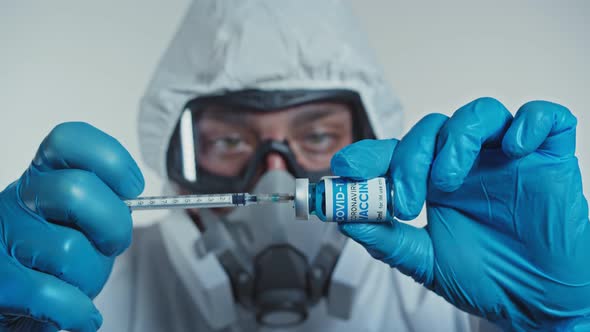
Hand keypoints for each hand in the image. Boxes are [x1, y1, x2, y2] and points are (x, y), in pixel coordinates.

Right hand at [0, 122, 143, 331]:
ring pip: (71, 250)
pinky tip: (80, 311)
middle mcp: (19, 199)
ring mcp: (4, 238)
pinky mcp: (0, 282)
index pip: (69, 139)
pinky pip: (52, 295)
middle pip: (77, 191)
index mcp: (43, 176)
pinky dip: (77, 310)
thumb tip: (136, 196)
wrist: (15, 296)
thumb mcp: (82, 216)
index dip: (110, 160)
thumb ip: (104, 200)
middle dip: (113, 226)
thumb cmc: (56, 253)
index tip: (131, 187)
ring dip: (90, 277)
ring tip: (79, 280)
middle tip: (110, 244)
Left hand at [331, 98, 589, 330]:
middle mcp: (469, 163)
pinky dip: (528, 124)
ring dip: (454, 140)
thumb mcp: (426, 262)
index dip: (370, 153)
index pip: (398, 152)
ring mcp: (508, 158)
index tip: (345, 167)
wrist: (539, 305)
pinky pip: (545, 119)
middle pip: (431, 129)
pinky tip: (513, 149)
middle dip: (409, 159)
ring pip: (479, 113)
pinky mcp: (550, 159)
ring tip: (447, 182)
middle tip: (405, 202)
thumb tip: (346, 218)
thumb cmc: (487, 279)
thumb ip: (387, 240)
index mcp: (436, 182)